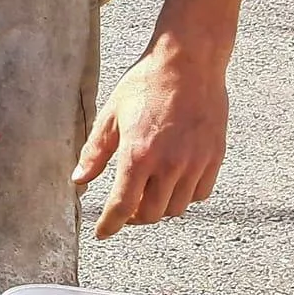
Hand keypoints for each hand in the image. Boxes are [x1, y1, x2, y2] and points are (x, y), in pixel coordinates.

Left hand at [72, 40, 228, 238]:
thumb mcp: (111, 114)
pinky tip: (173, 182)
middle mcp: (169, 165)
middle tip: (124, 207)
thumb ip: (95, 152)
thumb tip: (79, 180)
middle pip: (151, 214)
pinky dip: (184, 196)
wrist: (188, 61)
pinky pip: (200, 193)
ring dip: (159, 207)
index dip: (110, 224)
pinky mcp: (214, 157)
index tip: (102, 233)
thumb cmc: (145, 83)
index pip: (122, 206)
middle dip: (134, 217)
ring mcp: (195, 162)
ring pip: (176, 207)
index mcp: (138, 154)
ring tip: (147, 193)